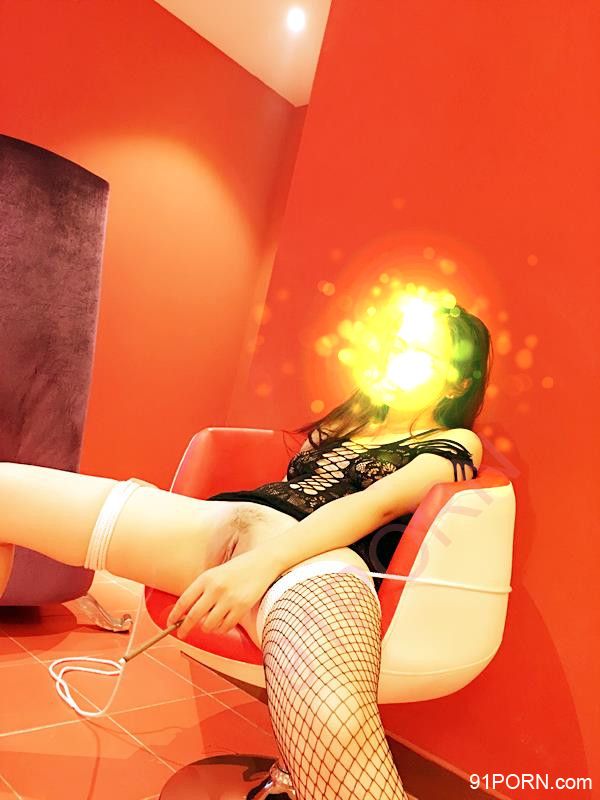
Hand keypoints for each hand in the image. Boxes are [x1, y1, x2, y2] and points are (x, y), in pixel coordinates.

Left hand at [166, 550, 280, 638]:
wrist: (262, 563)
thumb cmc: (237, 569)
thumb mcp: (215, 574)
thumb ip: (202, 590)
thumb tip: (187, 613)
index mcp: (206, 578)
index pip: (184, 601)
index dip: (174, 614)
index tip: (169, 623)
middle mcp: (216, 589)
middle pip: (193, 616)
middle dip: (184, 628)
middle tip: (182, 634)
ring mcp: (229, 599)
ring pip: (208, 625)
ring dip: (206, 628)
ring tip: (209, 623)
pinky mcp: (241, 608)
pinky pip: (224, 627)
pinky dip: (220, 629)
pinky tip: (222, 623)